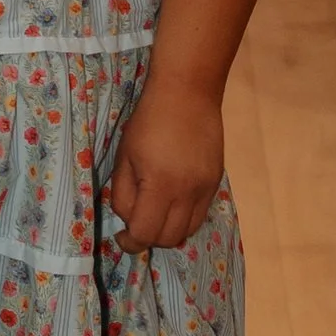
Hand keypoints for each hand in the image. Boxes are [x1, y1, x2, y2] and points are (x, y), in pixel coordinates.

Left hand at [104, 79, 224, 252]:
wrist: (187, 93)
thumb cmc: (148, 121)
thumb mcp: (125, 156)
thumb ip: (123, 193)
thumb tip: (128, 220)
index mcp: (160, 185)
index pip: (145, 233)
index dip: (130, 242)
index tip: (120, 236)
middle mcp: (188, 193)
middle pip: (169, 239)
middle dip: (148, 239)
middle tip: (136, 224)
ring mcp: (206, 189)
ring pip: (188, 231)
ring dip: (168, 232)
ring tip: (155, 214)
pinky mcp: (216, 182)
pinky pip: (200, 215)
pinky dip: (184, 219)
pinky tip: (172, 202)